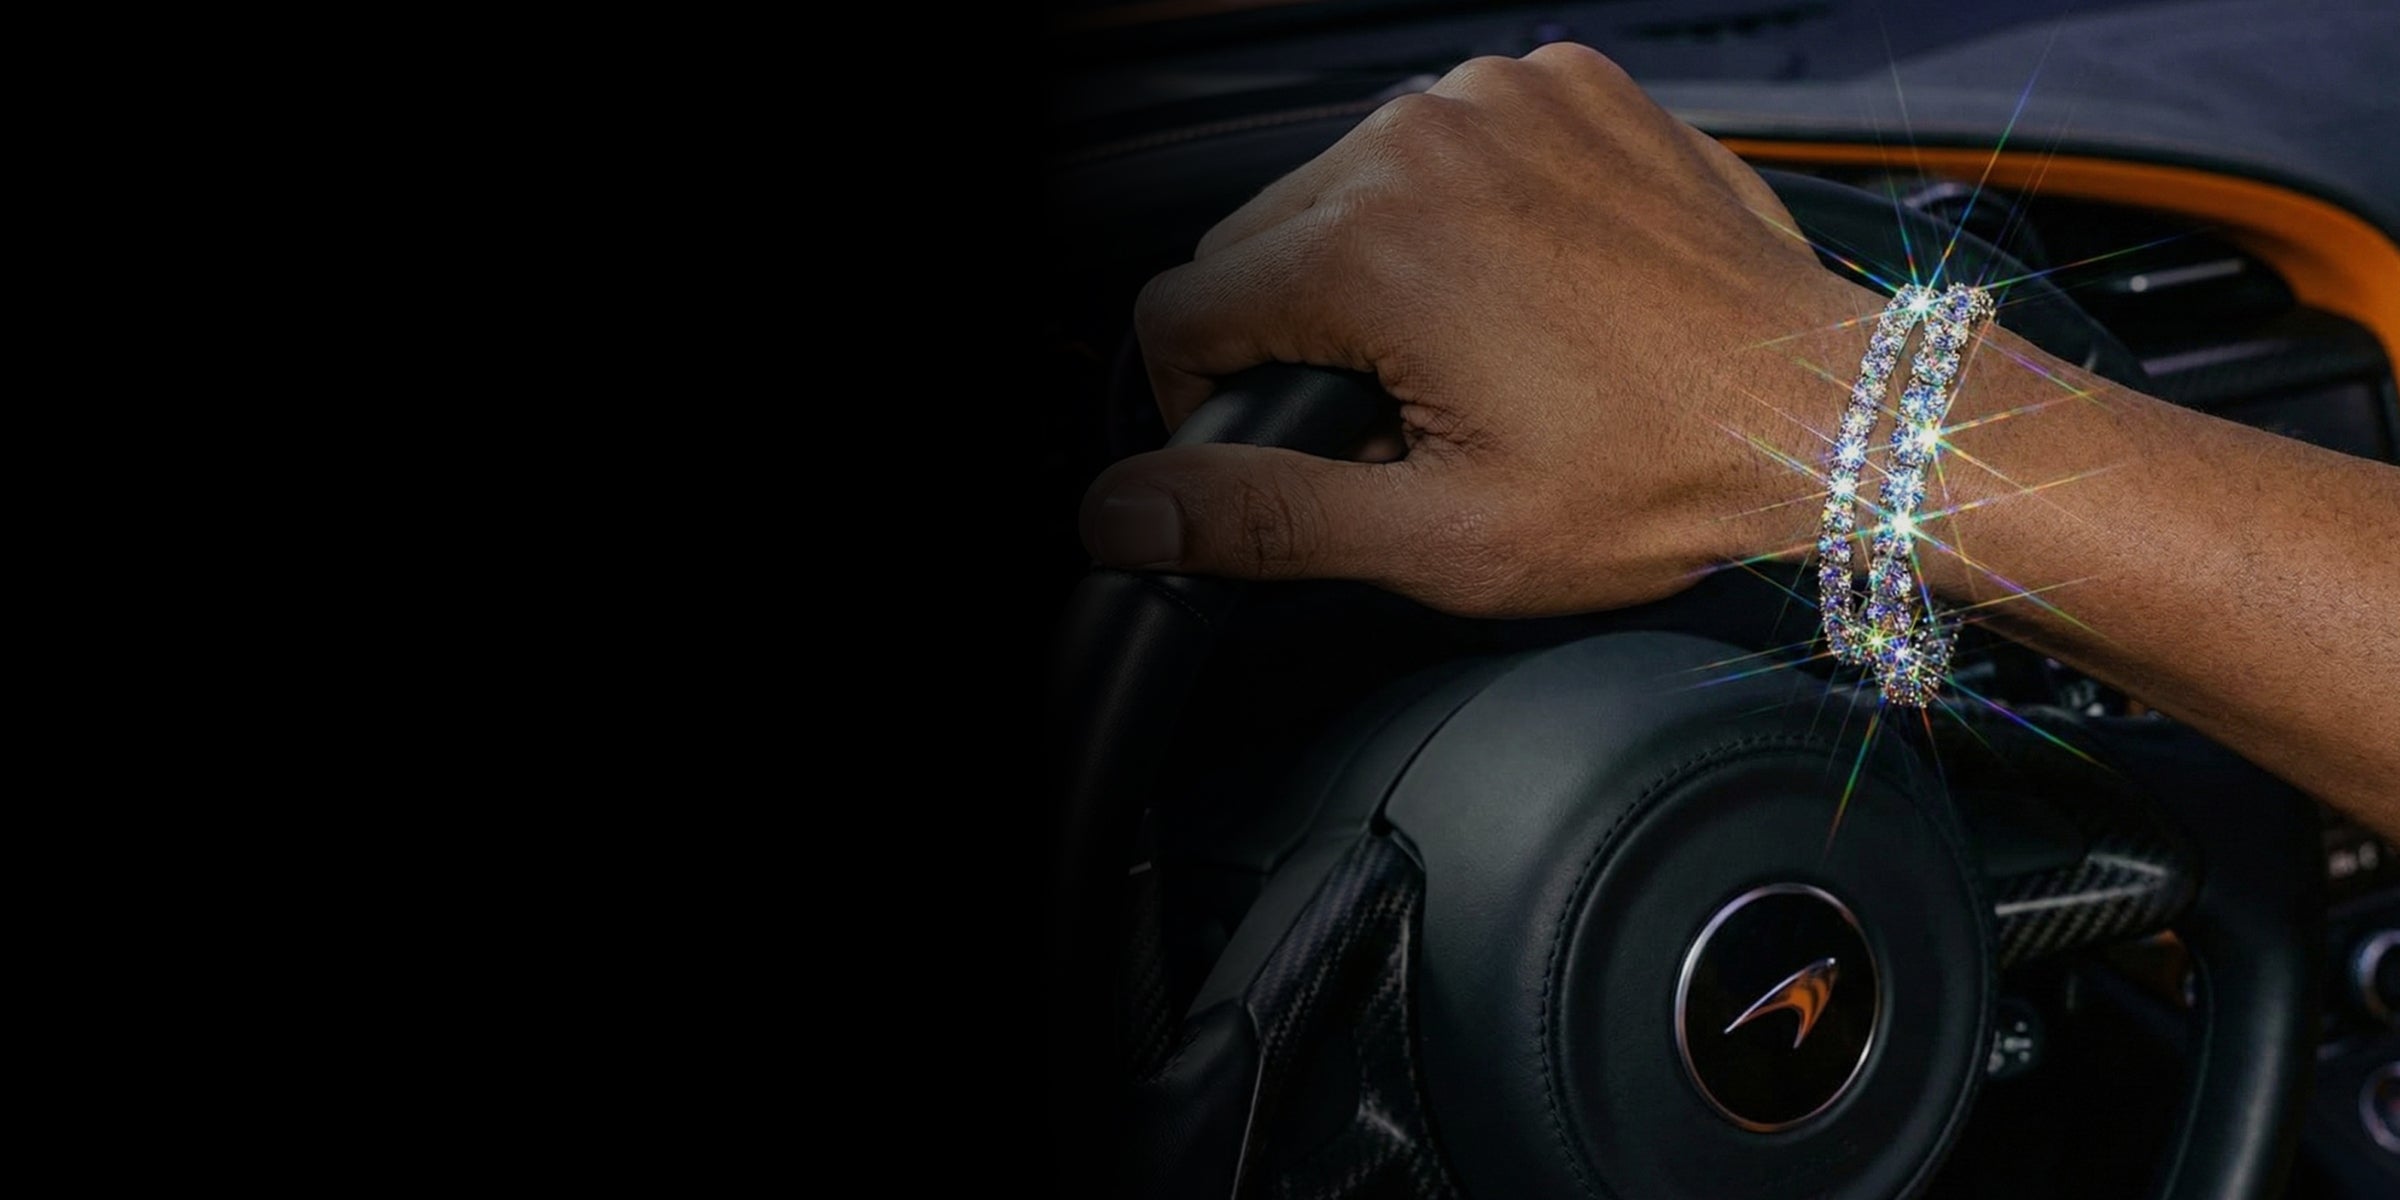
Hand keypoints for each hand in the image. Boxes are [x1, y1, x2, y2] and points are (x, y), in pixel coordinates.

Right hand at [1080, 43, 1875, 614]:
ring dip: (1371, 268)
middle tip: (1400, 419)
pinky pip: (1446, 139)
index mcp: (1369, 246)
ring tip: (1471, 355)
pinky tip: (1524, 285)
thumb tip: (1122, 512)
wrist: (1831, 411)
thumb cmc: (1662, 477)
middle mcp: (1420, 139)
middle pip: (1254, 241)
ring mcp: (1501, 99)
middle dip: (1293, 335)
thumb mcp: (1440, 536)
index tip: (1286, 449)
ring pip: (1342, 185)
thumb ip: (1259, 516)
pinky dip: (1458, 207)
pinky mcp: (1566, 86)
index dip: (1205, 405)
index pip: (1179, 310)